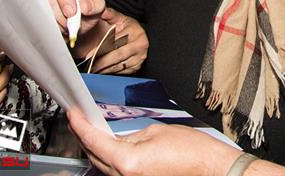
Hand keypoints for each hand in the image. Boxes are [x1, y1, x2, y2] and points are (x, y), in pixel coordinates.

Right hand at [32, 0, 106, 41]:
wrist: (77, 19)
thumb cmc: (85, 7)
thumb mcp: (97, 3)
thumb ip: (95, 3)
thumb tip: (84, 6)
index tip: (72, 12)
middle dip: (61, 15)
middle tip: (72, 25)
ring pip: (40, 9)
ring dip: (55, 22)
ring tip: (66, 26)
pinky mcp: (28, 5)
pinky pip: (33, 17)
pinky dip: (46, 26)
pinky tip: (56, 27)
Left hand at [67, 109, 240, 175]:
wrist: (210, 169)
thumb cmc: (192, 152)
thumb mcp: (155, 132)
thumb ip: (129, 135)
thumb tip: (116, 138)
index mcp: (126, 162)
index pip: (93, 141)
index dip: (80, 125)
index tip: (73, 114)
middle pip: (94, 156)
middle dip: (84, 136)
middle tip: (79, 119)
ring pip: (103, 166)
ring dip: (96, 148)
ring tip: (92, 130)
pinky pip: (116, 172)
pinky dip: (110, 158)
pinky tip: (111, 147)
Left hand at [86, 9, 148, 74]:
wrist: (139, 37)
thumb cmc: (127, 27)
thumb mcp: (119, 18)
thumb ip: (109, 14)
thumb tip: (99, 8)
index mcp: (135, 31)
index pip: (115, 41)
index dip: (101, 48)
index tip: (89, 55)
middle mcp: (140, 45)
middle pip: (117, 55)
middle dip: (101, 61)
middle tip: (89, 65)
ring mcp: (139, 57)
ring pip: (118, 65)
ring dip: (103, 68)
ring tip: (92, 69)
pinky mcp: (137, 67)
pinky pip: (121, 71)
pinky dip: (109, 71)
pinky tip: (101, 70)